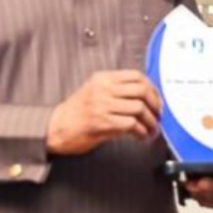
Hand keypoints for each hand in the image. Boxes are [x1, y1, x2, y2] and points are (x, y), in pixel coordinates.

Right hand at [46, 70, 160, 154]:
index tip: (156, 99)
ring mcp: (102, 105)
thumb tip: (143, 98)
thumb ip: (116, 91)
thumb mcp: (94, 93)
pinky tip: (141, 136)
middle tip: (158, 115)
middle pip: (141, 90)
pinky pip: (131, 124)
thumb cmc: (74, 114)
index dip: (152, 88)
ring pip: (139, 108)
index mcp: (102, 79)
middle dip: (155, 105)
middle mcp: (103, 89)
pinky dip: (141, 132)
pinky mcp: (102, 122)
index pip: (136, 76)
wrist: (55, 128)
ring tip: (152, 129)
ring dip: (150, 122)